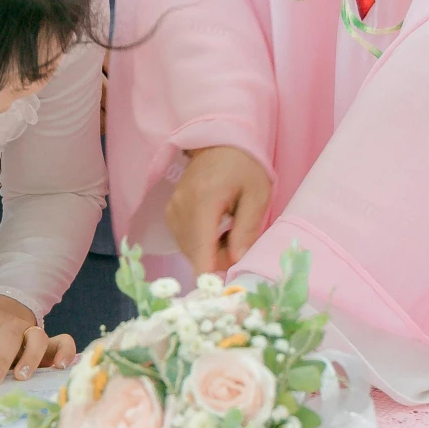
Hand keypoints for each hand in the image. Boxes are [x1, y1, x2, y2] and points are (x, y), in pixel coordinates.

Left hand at [0, 294, 77, 385]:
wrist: (1, 311)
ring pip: (36, 338)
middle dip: (0, 359)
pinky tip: (59, 367)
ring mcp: (30, 330)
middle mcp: (10, 323)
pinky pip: (63, 341)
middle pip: (8, 337)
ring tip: (22, 377)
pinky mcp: (48, 340)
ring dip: (30, 358)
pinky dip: (65, 352)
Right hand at [165, 145, 271, 277]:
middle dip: (218, 259)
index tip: (228, 286)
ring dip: (210, 251)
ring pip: (189, 251)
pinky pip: (184, 241)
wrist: (220, 141)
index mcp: (203, 202)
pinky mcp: (170, 212)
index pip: (199, 252)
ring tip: (229, 230)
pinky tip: (215, 228)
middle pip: (195, 255)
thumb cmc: (245, 166)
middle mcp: (181, 208)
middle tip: (240, 240)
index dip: (212, 276)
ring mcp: (172, 210)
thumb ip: (247, 229)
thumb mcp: (258, 194)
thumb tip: (236, 261)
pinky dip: (200, 243)